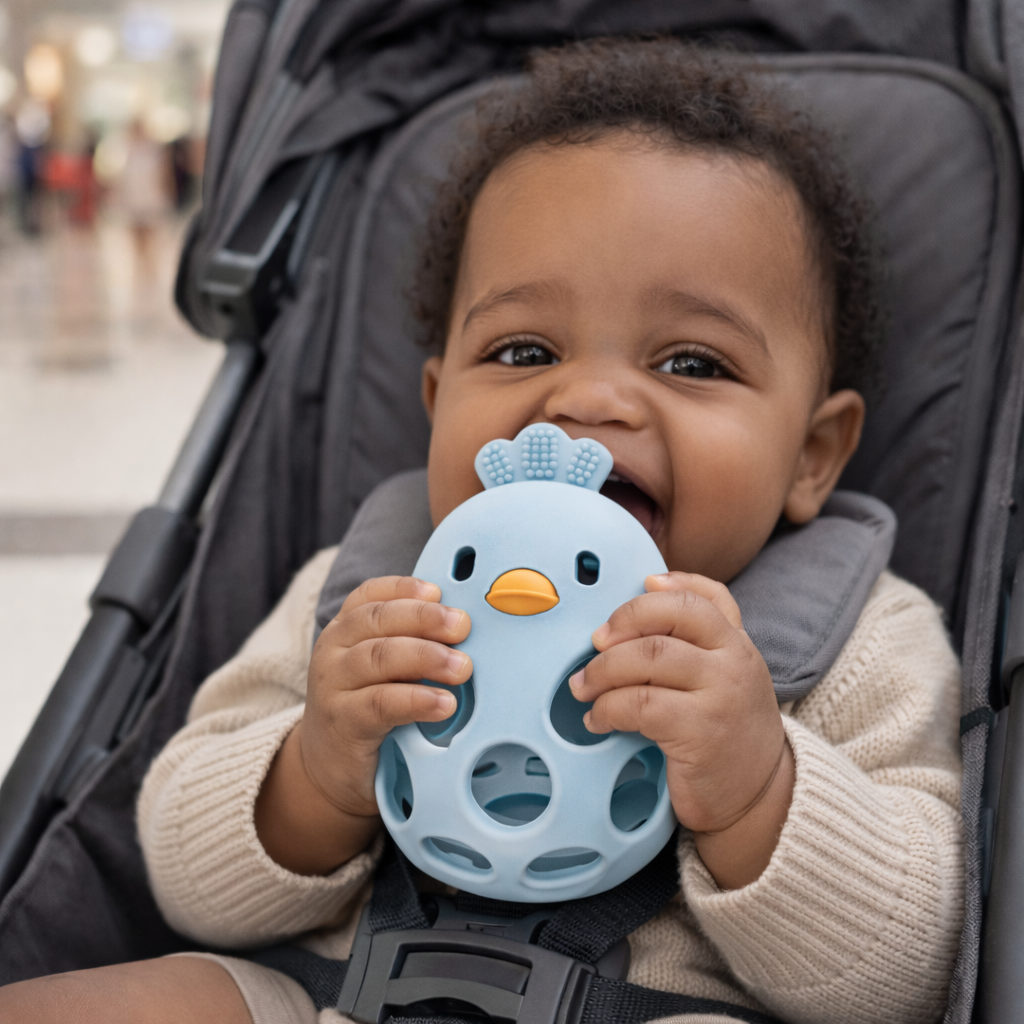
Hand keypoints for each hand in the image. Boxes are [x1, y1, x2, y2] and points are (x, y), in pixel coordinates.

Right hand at [255, 576, 471, 874]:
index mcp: (345, 629)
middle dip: (424, 618)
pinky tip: (444, 703)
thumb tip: (465, 628)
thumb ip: (413, 644)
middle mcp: (334, 650)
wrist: (330, 768)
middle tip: (462, 626)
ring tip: (462, 667)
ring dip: (426, 657)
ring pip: (379, 657)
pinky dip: (416, 700)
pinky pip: (381, 703)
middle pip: (378, 620)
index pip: (370, 596)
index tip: (438, 591)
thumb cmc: (368, 709)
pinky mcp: (343, 722)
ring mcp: (333, 686)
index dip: (405, 589)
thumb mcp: (385, 669)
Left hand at [570, 572, 792, 888]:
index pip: (703, 597)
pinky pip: (640, 705)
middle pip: (667, 619)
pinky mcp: (701, 732)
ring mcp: (721, 695)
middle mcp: (735, 660)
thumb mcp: (724, 673)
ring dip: (602, 672)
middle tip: (593, 648)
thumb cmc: (726, 728)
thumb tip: (646, 587)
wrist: (758, 795)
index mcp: (737, 641)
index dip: (658, 593)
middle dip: (619, 628)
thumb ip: (697, 634)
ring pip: (648, 658)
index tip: (626, 601)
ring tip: (584, 688)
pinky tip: (599, 720)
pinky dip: (607, 709)